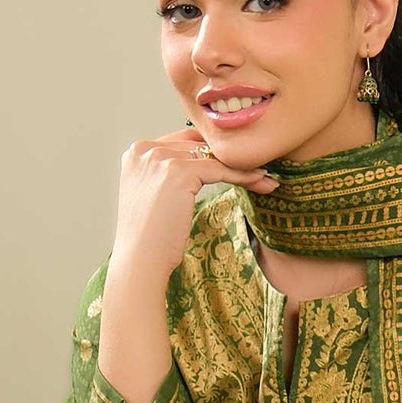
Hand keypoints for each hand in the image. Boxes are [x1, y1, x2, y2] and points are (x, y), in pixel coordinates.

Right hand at [109, 124, 278, 284]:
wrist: (141, 261)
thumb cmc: (150, 237)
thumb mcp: (155, 195)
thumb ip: (169, 174)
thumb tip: (204, 164)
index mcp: (137, 152)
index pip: (183, 141)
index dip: (211, 151)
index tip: (235, 161)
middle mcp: (145, 149)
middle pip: (198, 145)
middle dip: (228, 158)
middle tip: (257, 168)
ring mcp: (160, 159)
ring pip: (212, 157)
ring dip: (241, 166)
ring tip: (264, 178)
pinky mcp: (178, 172)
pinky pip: (220, 169)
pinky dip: (243, 175)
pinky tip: (260, 181)